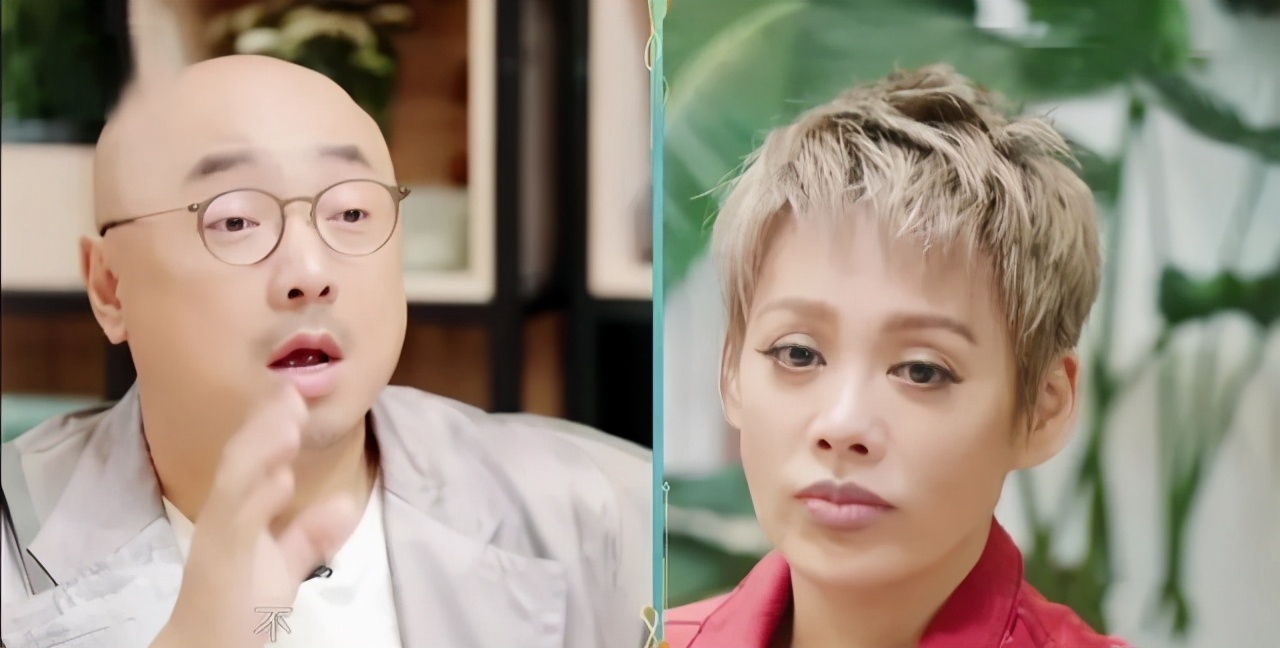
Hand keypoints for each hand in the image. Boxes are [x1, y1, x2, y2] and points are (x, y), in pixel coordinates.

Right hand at [150, 386, 360, 647]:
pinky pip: (236, 523)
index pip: (252, 459)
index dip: (270, 425)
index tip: (295, 395)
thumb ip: (308, 534)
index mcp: (237, 512)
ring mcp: (219, 537)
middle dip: (265, 423)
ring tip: (289, 419)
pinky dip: (258, 497)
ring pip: (235, 481)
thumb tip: (344, 502)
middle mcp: (223, 517)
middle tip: (292, 390)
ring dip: (262, 448)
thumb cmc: (237, 607)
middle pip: (240, 459)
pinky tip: (280, 477)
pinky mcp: (219, 563)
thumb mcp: (282, 566)